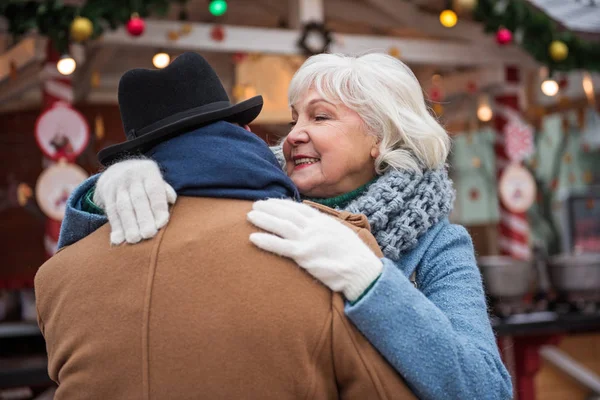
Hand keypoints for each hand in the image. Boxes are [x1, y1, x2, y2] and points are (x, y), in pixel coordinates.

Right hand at [94, 159, 176, 244]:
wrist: (117, 169)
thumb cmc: (145, 182)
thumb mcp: (156, 179)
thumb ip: (165, 191)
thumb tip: (171, 200)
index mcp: (148, 172)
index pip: (154, 190)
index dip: (158, 207)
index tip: (161, 224)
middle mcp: (132, 176)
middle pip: (138, 199)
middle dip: (144, 218)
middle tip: (149, 235)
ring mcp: (117, 184)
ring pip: (123, 206)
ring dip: (128, 225)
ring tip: (134, 240)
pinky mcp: (106, 193)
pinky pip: (111, 212)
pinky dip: (115, 227)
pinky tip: (118, 240)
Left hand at [247, 199, 381, 301]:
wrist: (361, 271)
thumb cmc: (353, 255)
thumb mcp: (340, 233)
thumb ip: (325, 227)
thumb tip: (314, 223)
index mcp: (323, 220)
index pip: (299, 207)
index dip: (282, 204)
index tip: (271, 201)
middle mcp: (314, 226)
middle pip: (287, 213)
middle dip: (269, 207)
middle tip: (255, 204)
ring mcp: (308, 240)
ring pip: (280, 226)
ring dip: (264, 219)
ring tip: (250, 216)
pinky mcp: (303, 255)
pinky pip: (280, 246)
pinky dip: (265, 240)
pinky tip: (252, 238)